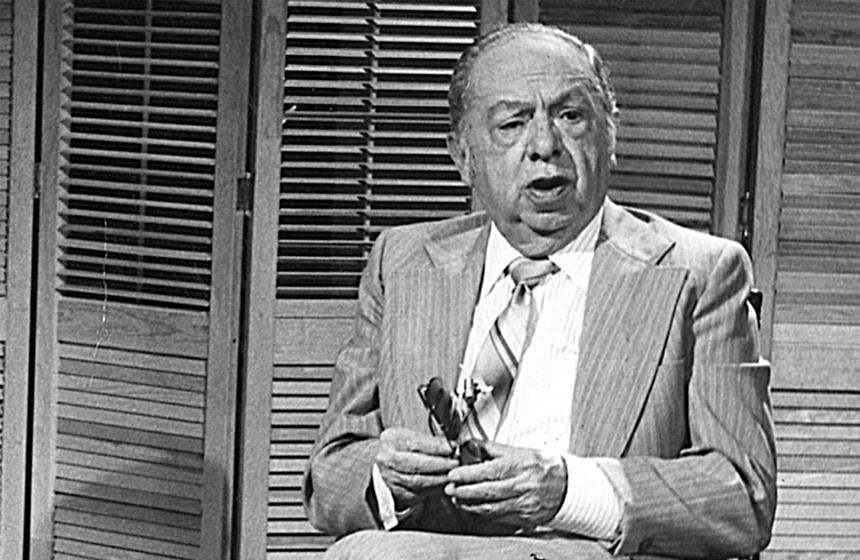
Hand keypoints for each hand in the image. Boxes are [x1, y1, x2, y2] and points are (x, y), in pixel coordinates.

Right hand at [376, 427, 459, 509]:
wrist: (384, 460)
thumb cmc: (403, 445)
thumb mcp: (413, 436)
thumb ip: (432, 441)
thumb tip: (452, 445)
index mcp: (392, 439)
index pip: (415, 444)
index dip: (435, 447)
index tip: (451, 448)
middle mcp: (386, 459)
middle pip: (415, 465)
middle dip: (439, 465)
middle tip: (455, 463)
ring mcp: (390, 477)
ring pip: (417, 481)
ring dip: (438, 479)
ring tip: (452, 475)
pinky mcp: (397, 491)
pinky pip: (417, 493)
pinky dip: (433, 489)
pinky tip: (444, 485)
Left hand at [444, 441, 566, 527]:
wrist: (570, 486)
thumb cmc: (544, 466)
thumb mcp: (521, 451)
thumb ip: (494, 449)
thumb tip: (470, 445)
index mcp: (520, 466)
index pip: (489, 471)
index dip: (468, 474)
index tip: (453, 474)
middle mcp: (522, 486)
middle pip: (487, 492)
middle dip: (464, 491)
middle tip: (449, 488)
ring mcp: (524, 504)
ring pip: (491, 508)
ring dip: (470, 505)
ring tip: (457, 499)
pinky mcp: (525, 519)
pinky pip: (499, 518)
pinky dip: (483, 513)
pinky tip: (474, 508)